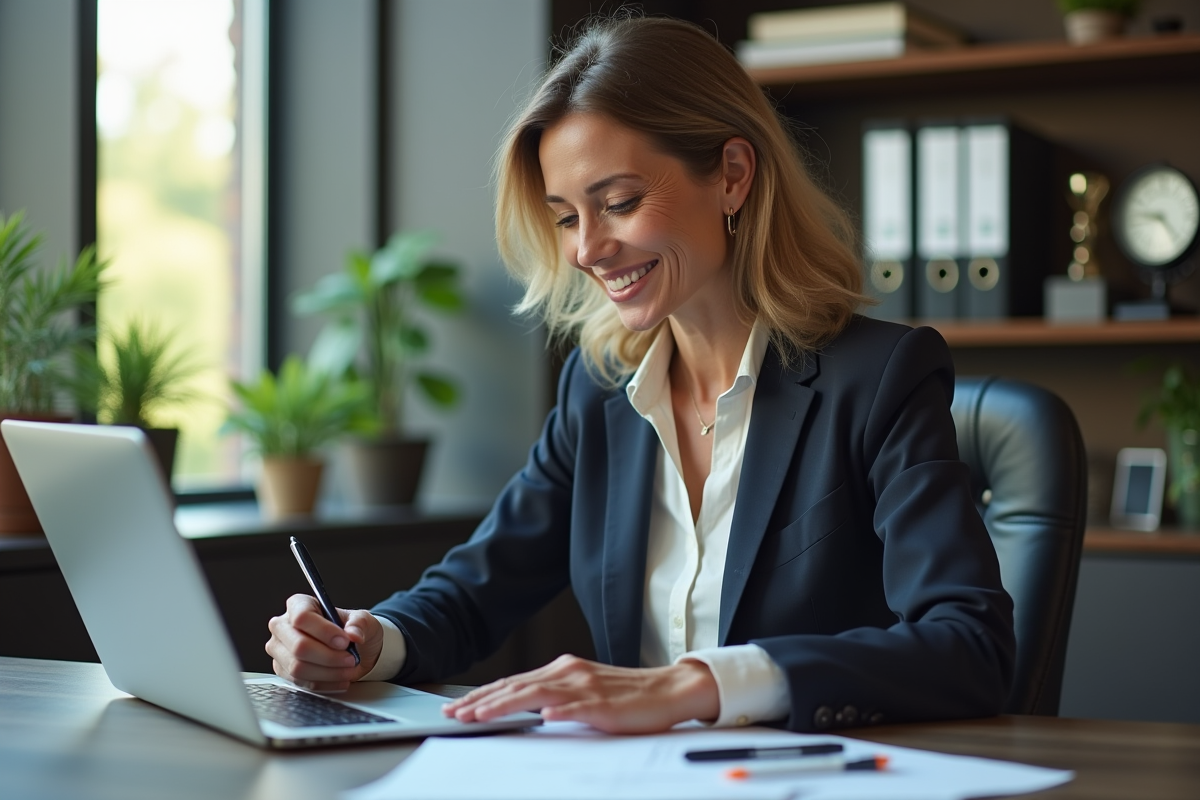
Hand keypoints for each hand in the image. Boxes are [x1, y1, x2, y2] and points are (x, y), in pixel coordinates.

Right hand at [265, 594, 383, 691]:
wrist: (351, 649)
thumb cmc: (351, 629)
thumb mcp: (363, 620)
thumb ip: (359, 624)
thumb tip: (353, 635)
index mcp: (299, 604)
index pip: (302, 617)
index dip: (324, 631)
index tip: (345, 641)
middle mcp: (282, 626)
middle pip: (299, 646)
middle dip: (329, 657)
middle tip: (351, 659)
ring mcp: (279, 649)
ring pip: (298, 667)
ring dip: (328, 672)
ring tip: (348, 670)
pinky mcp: (282, 670)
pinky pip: (300, 682)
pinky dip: (324, 683)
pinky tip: (340, 678)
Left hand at [442, 654, 719, 733]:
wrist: (668, 690)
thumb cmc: (625, 696)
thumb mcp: (582, 692)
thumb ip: (553, 696)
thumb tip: (520, 708)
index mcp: (563, 670)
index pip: (514, 683)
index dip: (483, 695)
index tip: (457, 708)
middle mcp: (570, 673)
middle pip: (517, 686)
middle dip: (482, 701)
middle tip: (455, 714)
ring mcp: (588, 687)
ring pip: (539, 695)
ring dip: (506, 705)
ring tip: (482, 715)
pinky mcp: (607, 705)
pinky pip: (580, 708)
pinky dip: (560, 711)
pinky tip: (544, 716)